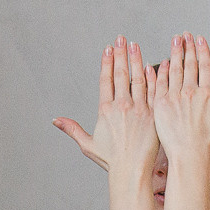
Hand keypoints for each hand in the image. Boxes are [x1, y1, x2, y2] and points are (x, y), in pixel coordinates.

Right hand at [52, 36, 159, 175]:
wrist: (132, 171)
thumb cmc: (111, 160)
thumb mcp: (88, 144)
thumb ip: (72, 129)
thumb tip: (55, 120)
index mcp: (105, 110)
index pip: (106, 80)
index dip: (107, 62)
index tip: (108, 48)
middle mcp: (121, 107)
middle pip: (121, 74)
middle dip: (120, 54)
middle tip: (122, 38)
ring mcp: (139, 110)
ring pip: (138, 79)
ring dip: (136, 60)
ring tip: (135, 45)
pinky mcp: (153, 115)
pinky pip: (154, 92)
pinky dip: (153, 78)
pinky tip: (152, 65)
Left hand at [149, 32, 209, 164]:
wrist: (188, 156)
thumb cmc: (209, 143)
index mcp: (207, 95)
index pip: (205, 66)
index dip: (202, 51)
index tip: (200, 39)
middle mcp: (191, 92)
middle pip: (189, 64)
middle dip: (188, 46)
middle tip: (185, 34)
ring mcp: (175, 97)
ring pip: (174, 69)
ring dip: (175, 53)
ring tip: (175, 40)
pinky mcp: (161, 104)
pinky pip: (161, 82)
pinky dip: (161, 70)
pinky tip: (163, 61)